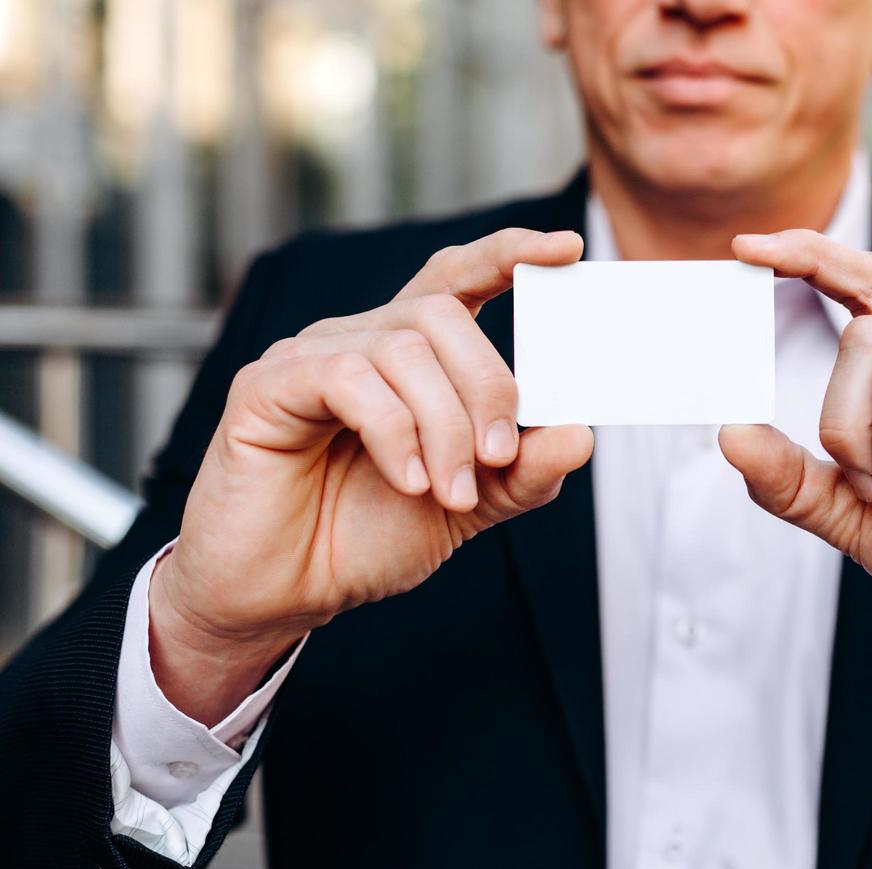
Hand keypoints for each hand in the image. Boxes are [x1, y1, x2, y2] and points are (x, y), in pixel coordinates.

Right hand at [151, 228, 592, 723]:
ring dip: (445, 427)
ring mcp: (310, 357)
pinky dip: (394, 433)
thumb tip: (581, 435)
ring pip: (403, 350)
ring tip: (451, 493)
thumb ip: (524, 472)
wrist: (283, 592)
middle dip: (488, 386)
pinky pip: (347, 378)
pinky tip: (407, 483)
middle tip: (498, 458)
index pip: (459, 278)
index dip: (510, 254)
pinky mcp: (267, 386)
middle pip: (442, 314)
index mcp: (410, 356)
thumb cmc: (366, 536)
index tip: (568, 250)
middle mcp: (360, 341)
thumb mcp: (468, 506)